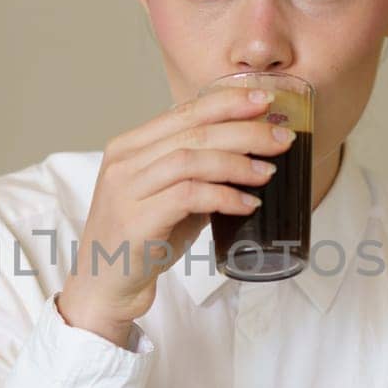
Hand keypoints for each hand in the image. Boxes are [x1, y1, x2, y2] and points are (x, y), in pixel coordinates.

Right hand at [58, 85, 296, 346]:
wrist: (104, 287)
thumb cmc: (140, 242)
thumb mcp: (167, 197)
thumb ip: (196, 174)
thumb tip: (249, 155)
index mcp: (129, 146)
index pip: (183, 111)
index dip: (227, 103)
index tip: (264, 100)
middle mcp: (124, 162)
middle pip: (192, 131)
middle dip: (244, 129)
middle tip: (282, 136)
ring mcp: (126, 190)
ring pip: (190, 159)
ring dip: (237, 163)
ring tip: (268, 172)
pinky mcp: (136, 220)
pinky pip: (188, 196)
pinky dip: (224, 197)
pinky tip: (247, 204)